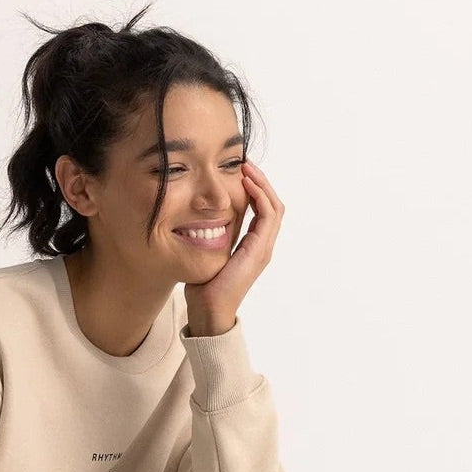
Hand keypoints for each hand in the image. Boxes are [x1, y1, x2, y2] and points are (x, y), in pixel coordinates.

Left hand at [184, 159, 284, 333]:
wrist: (209, 309)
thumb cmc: (204, 285)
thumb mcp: (208, 252)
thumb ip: (211, 236)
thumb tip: (197, 219)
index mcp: (253, 245)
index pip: (262, 209)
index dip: (254, 188)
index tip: (239, 171)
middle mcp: (262, 245)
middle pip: (272, 204)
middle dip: (260, 181)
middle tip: (245, 162)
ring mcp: (263, 248)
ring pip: (274, 206)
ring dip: (262, 184)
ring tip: (247, 167)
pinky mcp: (259, 250)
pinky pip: (268, 215)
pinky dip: (260, 196)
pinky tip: (246, 184)